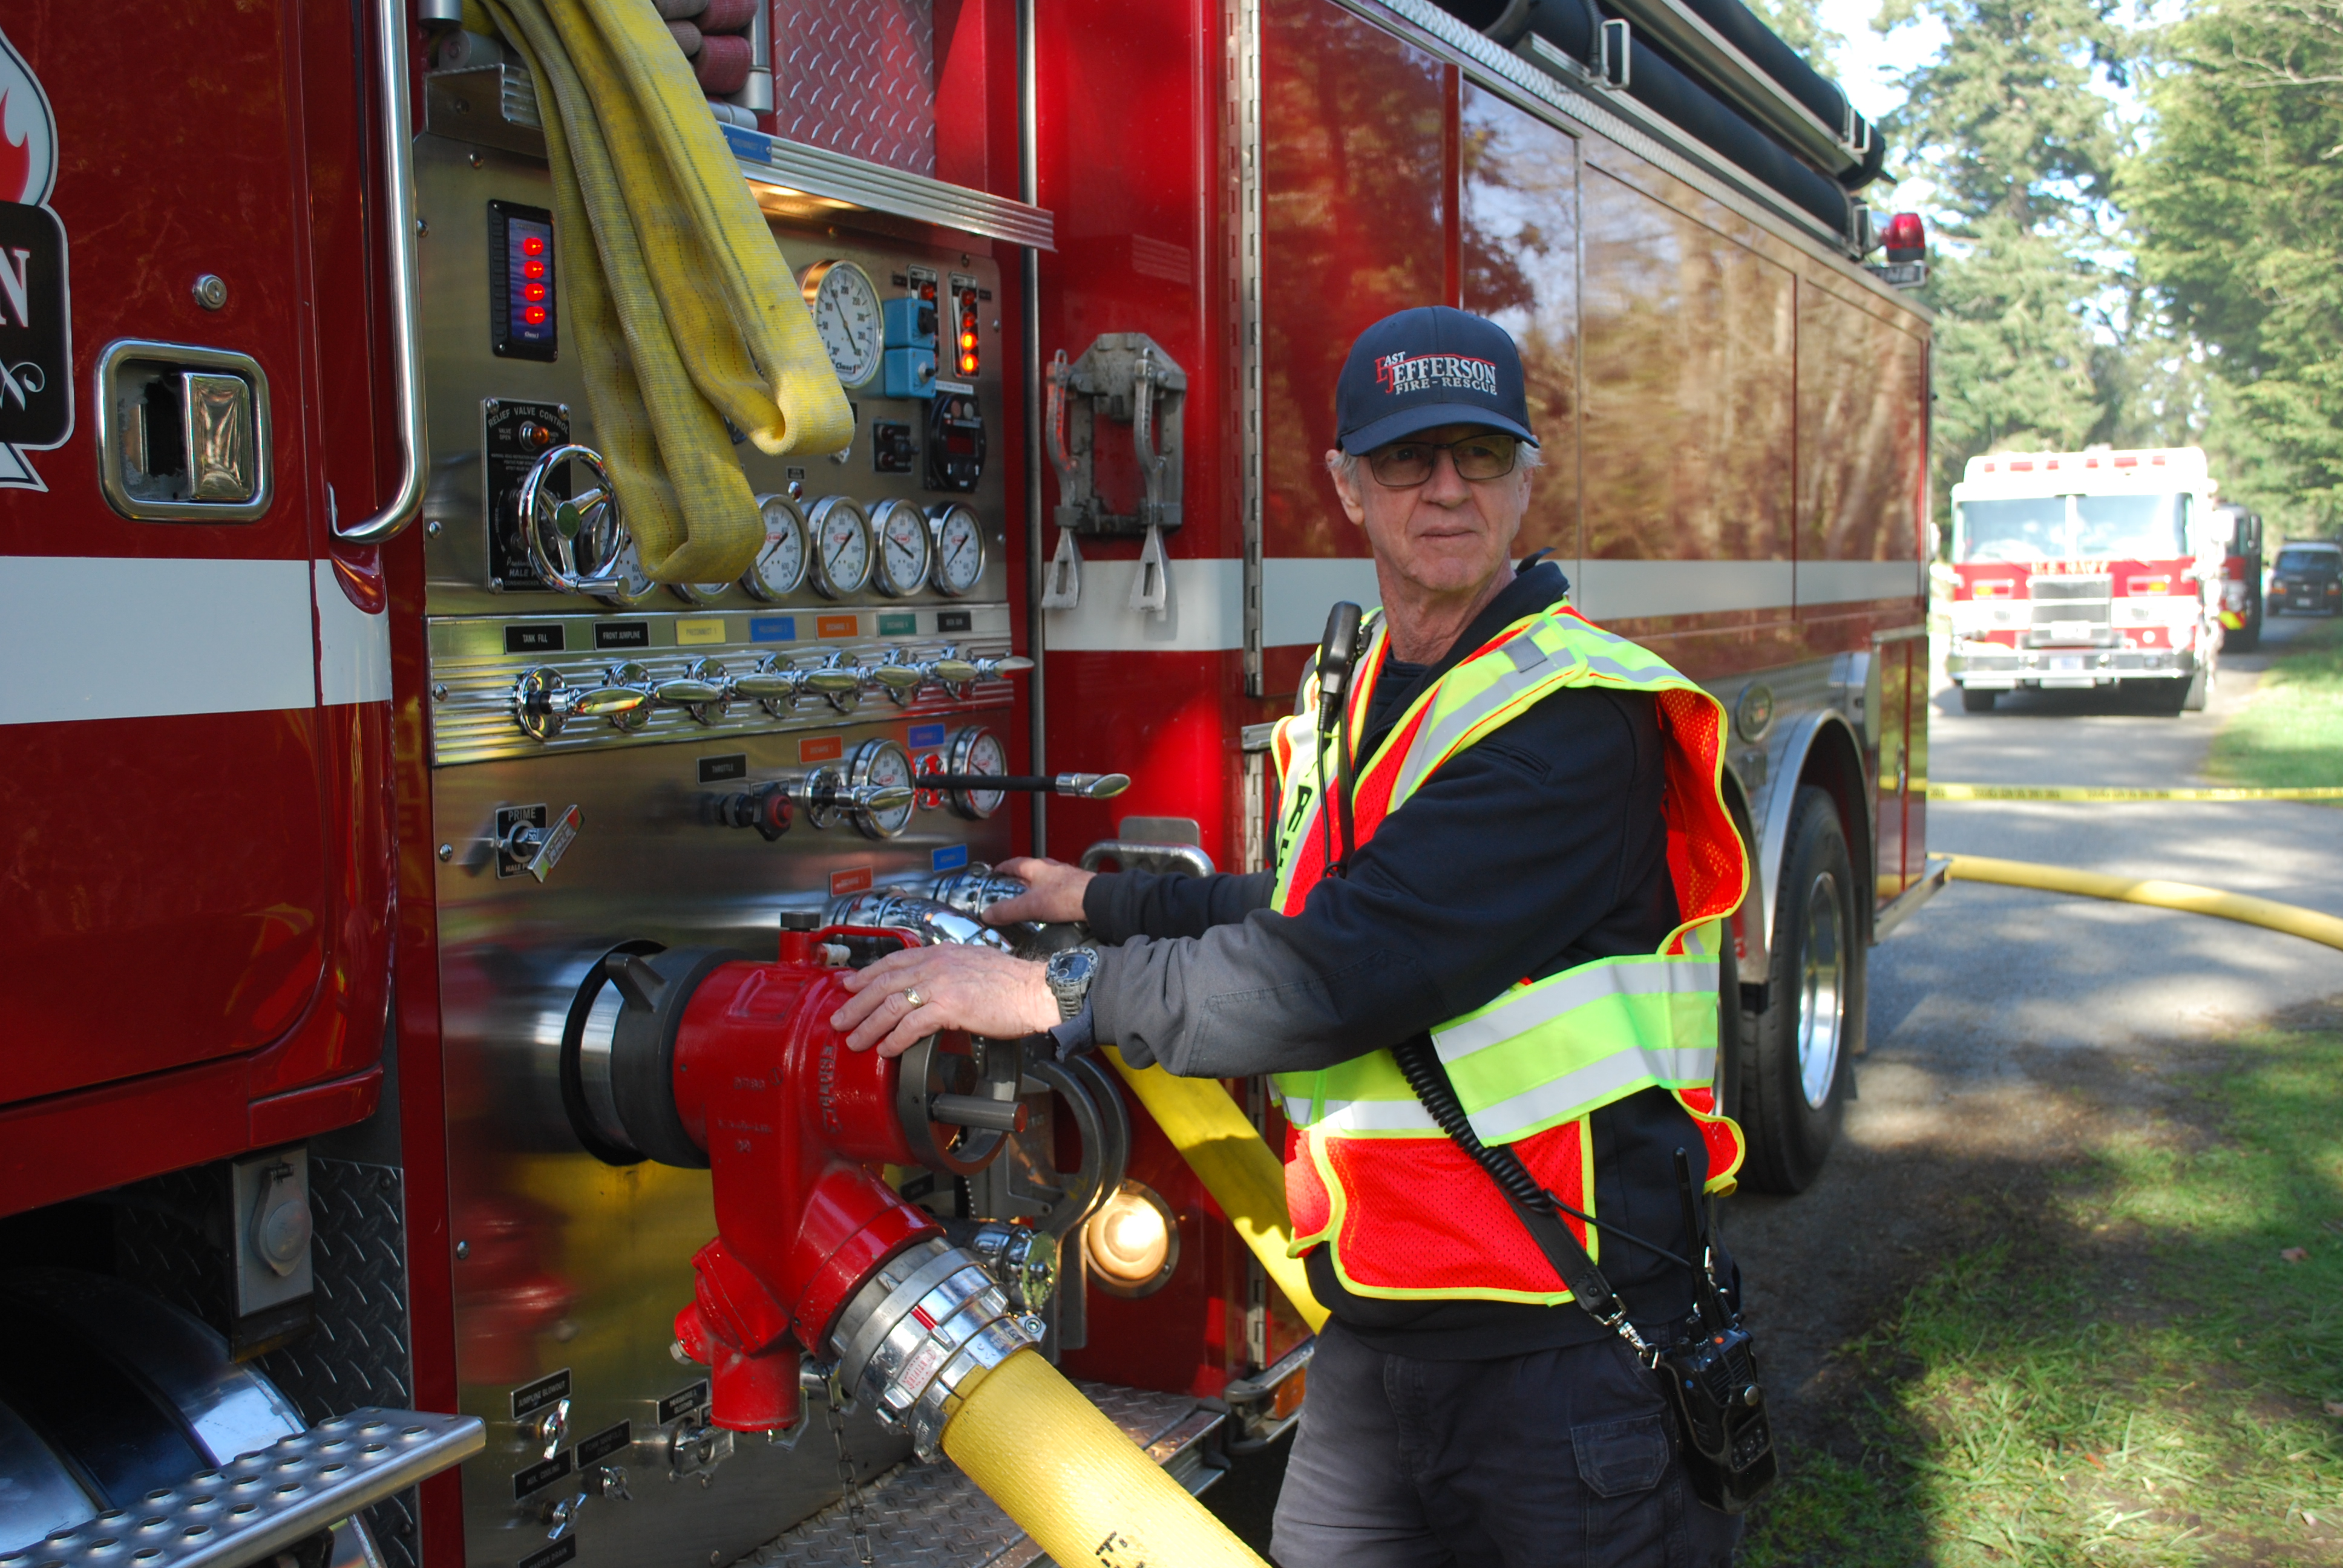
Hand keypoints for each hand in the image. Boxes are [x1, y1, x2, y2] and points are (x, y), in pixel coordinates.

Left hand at [831, 943, 1061, 1057]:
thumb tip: (933, 985)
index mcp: (941, 953)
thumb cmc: (1012, 982)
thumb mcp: (973, 963)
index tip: (850, 985)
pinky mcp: (950, 1007)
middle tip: (839, 1018)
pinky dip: (895, 1039)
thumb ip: (949, 969)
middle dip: (857, 1003)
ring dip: (868, 1024)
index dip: (867, 974)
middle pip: (884, 983)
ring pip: (891, 1004)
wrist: (1036, 990)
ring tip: (855, 1040)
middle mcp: (937, 964)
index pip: (894, 960)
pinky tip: (886, 1049)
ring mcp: (942, 984)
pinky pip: (912, 1024)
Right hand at [982, 856, 1095, 925]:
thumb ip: (1008, 910)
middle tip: (1010, 889)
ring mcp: (1066, 876)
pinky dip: (1050, 896)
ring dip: (1036, 887)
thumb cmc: (1066, 897)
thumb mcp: (1031, 905)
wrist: (1097, 900)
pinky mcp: (1077, 887)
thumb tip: (987, 914)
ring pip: (1045, 879)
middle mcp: (1052, 868)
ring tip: (1029, 900)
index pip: (1015, 863)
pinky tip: (1050, 906)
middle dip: (1019, 878)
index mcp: (1038, 867)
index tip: (996, 872)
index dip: (1004, 868)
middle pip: (1031, 870)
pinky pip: (1058, 889)